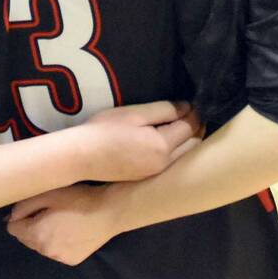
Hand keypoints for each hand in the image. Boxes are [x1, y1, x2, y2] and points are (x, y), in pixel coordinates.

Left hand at [7, 183, 123, 265]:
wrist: (109, 211)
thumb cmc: (78, 198)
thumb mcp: (49, 194)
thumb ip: (24, 205)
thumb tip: (10, 217)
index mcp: (36, 234)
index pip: (12, 228)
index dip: (20, 215)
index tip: (33, 206)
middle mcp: (45, 250)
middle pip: (25, 238)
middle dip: (31, 225)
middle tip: (49, 211)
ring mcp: (59, 257)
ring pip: (41, 246)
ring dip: (44, 235)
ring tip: (61, 220)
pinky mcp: (72, 260)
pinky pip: (56, 251)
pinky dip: (58, 242)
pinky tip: (70, 230)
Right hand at [72, 100, 201, 181]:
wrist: (81, 156)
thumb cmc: (105, 129)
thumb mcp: (135, 113)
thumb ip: (164, 110)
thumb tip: (186, 107)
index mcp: (163, 146)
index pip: (190, 127)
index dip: (195, 112)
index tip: (194, 101)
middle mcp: (164, 164)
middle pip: (192, 146)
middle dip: (196, 128)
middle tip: (192, 112)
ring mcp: (155, 173)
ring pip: (183, 156)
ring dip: (187, 141)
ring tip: (182, 124)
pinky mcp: (146, 177)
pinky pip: (170, 162)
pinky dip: (176, 150)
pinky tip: (167, 140)